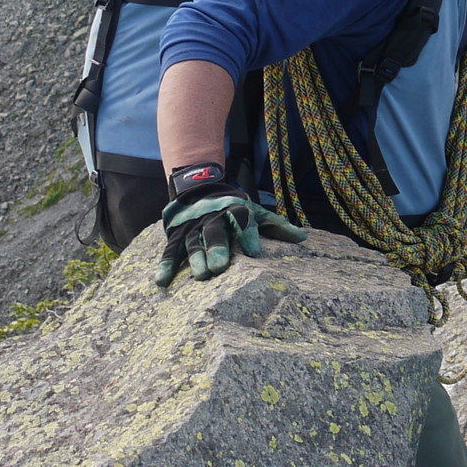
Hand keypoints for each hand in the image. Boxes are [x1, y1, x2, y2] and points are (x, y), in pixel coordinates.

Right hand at [154, 164, 307, 285]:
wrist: (198, 186)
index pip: (242, 220)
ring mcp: (192, 226)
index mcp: (234, 210)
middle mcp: (212, 218)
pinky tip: (162, 281)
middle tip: (219, 267)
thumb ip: (276, 226)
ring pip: (193, 242)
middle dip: (217, 248)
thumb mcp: (256, 211)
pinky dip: (166, 265)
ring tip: (200, 276)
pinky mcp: (176, 234)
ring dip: (195, 258)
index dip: (247, 234)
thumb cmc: (234, 206)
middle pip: (214, 232)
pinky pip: (170, 250)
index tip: (253, 252)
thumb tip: (304, 238)